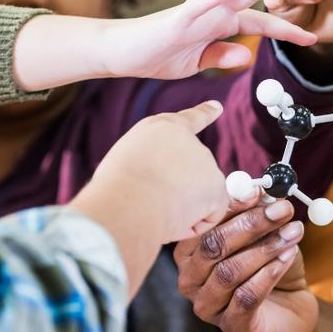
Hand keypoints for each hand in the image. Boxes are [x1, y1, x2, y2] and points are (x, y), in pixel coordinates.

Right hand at [74, 101, 230, 242]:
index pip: (189, 120)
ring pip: (197, 198)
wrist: (127, 199)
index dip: (204, 113)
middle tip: (148, 199)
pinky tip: (174, 218)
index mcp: (162, 129)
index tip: (217, 107)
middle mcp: (189, 141)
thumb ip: (152, 163)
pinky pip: (209, 215)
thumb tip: (163, 189)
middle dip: (175, 193)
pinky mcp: (216, 186)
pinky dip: (193, 225)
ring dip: (179, 209)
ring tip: (156, 206)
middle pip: (190, 174)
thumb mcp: (127, 161)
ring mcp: (206, 162)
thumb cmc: (115, 187)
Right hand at [107, 0, 317, 78]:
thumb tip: (245, 57)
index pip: (262, 23)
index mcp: (221, 24)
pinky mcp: (178, 18)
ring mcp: (197, 11)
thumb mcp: (197, 63)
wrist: (122, 54)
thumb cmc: (158, 54)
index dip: (288, 29)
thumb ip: (221, 57)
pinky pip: (199, 2)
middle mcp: (214, 11)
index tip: (314, 38)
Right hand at [174, 196, 317, 331]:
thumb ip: (260, 210)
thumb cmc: (271, 262)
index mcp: (190, 251)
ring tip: (293, 232)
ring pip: (229, 272)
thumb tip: (263, 188)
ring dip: (265, 248)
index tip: (260, 190)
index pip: (202, 224)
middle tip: (283, 209)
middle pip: (212, 246)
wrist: (292, 303)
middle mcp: (190, 278)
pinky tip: (288, 258)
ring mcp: (207, 305)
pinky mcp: (231, 325)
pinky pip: (246, 297)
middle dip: (250, 224)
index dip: (230, 204)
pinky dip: (269, 273)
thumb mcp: (267, 231)